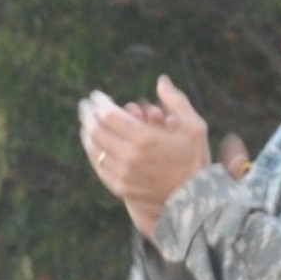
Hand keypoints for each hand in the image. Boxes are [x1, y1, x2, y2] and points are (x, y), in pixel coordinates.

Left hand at [80, 79, 215, 238]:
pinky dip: (92, 151)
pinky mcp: (120, 187)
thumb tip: (162, 80)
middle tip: (86, 106)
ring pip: (93, 148)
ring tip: (86, 122)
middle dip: (88, 114)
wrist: (193, 199)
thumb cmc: (194, 159)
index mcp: (146, 139)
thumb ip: (176, 102)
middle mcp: (130, 156)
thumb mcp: (194, 127)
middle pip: (96, 130)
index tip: (96, 96)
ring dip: (86, 132)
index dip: (99, 103)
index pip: (109, 115)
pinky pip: (98, 165)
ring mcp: (122, 173)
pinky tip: (92, 143)